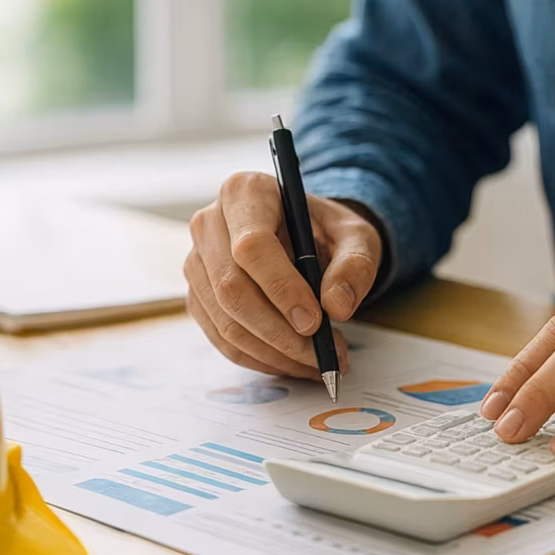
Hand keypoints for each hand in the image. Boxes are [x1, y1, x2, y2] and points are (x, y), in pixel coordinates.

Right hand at [184, 172, 382, 378]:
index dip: (281, 288)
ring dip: (273, 352)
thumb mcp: (357, 236)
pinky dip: (260, 358)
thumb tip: (337, 306)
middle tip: (323, 355)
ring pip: (225, 320)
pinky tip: (292, 362)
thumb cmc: (327, 230)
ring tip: (318, 362)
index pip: (251, 246)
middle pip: (232, 288)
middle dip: (279, 332)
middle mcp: (210, 223)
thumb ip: (355, 264)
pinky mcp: (198, 295)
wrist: (306, 236)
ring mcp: (198, 261)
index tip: (315, 321)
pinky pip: (221, 337)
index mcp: (246, 192)